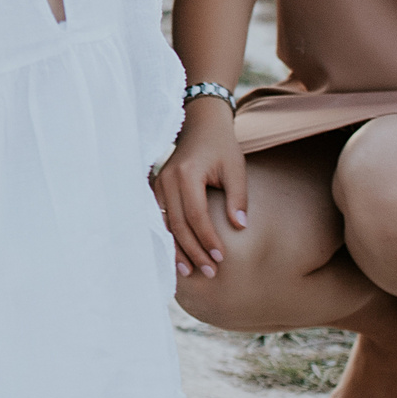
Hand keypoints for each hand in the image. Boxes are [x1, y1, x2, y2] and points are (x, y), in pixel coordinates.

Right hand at [153, 97, 242, 277]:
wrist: (200, 125)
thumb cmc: (221, 146)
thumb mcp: (236, 167)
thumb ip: (238, 197)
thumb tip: (240, 227)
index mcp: (187, 174)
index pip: (196, 215)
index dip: (207, 239)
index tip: (220, 257)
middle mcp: (167, 180)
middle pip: (178, 225)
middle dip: (193, 251)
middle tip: (209, 272)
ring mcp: (158, 185)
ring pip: (166, 225)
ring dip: (178, 250)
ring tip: (190, 271)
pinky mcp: (156, 189)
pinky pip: (161, 219)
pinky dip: (169, 238)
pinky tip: (177, 255)